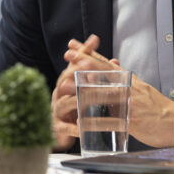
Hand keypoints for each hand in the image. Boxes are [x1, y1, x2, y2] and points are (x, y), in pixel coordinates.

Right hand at [50, 34, 110, 149]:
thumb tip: (115, 62)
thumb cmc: (75, 110)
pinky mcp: (58, 127)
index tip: (95, 39)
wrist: (62, 134)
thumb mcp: (86, 91)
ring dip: (74, 100)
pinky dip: (73, 128)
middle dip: (74, 71)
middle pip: (64, 79)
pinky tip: (81, 128)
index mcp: (67, 82)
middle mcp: (60, 93)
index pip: (75, 63)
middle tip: (86, 65)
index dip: (84, 51)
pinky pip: (64, 127)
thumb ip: (98, 77)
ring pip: (64, 102)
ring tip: (82, 97)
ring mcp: (57, 110)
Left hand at [63, 39, 173, 147]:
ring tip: (71, 82)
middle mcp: (129, 88)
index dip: (89, 53)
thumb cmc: (156, 107)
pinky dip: (96, 120)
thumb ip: (123, 78)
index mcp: (129, 80)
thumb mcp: (139, 87)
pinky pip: (112, 120)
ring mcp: (131, 103)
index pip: (106, 63)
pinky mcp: (132, 121)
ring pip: (106, 93)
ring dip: (86, 87)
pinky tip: (82, 121)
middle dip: (85, 63)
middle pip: (105, 72)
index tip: (73, 45)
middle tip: (69, 56)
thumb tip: (111, 64)